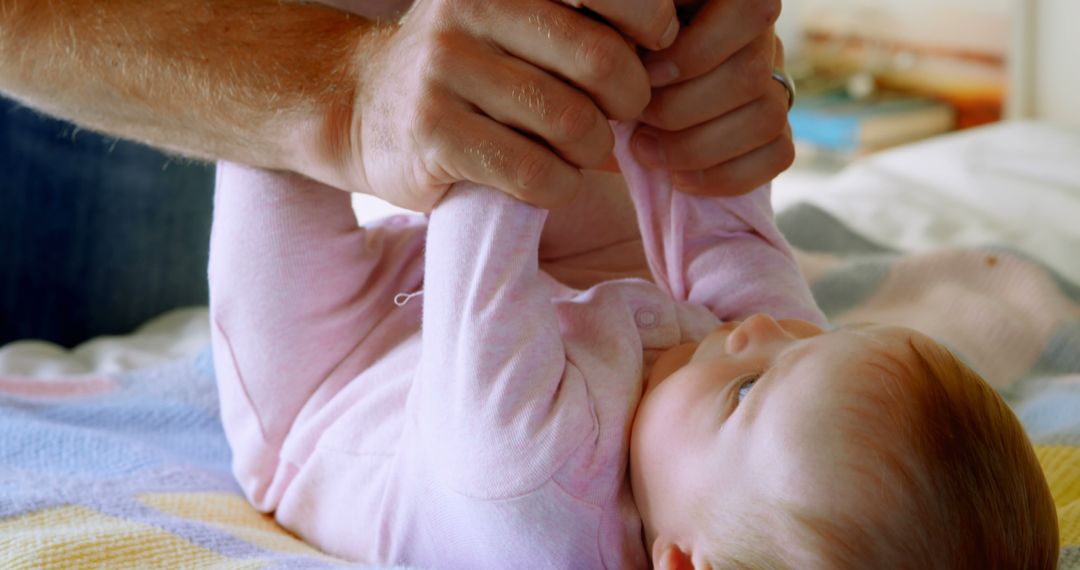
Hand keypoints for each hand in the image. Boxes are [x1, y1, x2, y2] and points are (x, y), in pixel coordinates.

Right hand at [324, 0, 656, 211]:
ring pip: (573, 124)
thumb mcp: (514, 14)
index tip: (654, 47)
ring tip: (581, 148)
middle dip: (631, 100)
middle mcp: (472, 5)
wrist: (361, 104)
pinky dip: (561, 186)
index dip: (652, 22)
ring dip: (594, 150)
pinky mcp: (433, 132)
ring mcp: (446, 68)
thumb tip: (674, 50)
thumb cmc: (467, 62)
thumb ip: (582, 19)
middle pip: (602, 61)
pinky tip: (550, 180)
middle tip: (622, 111)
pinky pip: (537, 173)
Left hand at [630, 0, 794, 195]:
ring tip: (645, 150)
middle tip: (638, 120)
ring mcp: (775, 90)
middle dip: (683, 108)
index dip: (696, 51)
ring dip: (696, 147)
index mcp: (729, 6)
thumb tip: (645, 44)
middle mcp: (762, 42)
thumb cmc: (618, 67)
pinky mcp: (778, 137)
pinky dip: (723, 176)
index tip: (646, 75)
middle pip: (751, 74)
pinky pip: (777, 156)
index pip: (750, 10)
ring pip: (766, 117)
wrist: (621, 110)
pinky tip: (679, 178)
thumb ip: (640, 35)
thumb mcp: (625, 41)